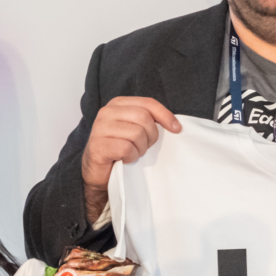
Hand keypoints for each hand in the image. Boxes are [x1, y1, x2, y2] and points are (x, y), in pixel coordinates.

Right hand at [81, 96, 180, 221]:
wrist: (99, 172)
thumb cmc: (119, 149)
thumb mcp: (135, 129)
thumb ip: (148, 121)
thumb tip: (175, 125)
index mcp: (118, 104)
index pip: (148, 103)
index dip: (165, 115)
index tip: (176, 129)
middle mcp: (107, 112)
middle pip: (144, 118)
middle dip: (151, 136)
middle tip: (144, 147)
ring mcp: (100, 128)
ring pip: (137, 133)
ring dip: (140, 148)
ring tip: (133, 153)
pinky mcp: (98, 146)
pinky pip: (127, 148)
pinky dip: (131, 157)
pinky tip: (125, 159)